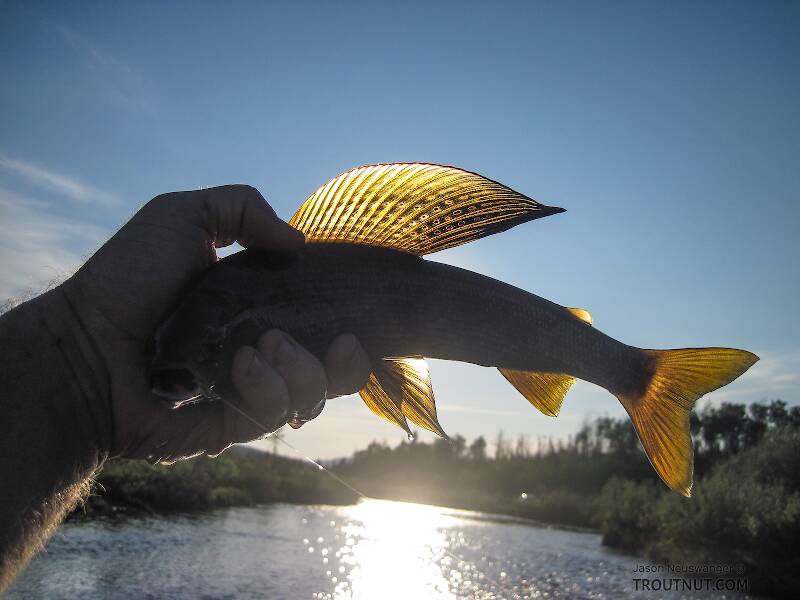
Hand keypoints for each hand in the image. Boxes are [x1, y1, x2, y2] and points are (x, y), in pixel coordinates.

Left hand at [61, 185, 371, 461]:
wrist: (85, 345)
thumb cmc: (129, 278)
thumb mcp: (181, 216)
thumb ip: (243, 206)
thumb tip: (297, 244)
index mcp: (260, 310)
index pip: (324, 330)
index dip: (352, 334)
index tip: (354, 326)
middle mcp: (262, 354)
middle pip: (336, 376)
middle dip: (349, 365)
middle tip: (333, 342)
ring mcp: (248, 392)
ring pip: (313, 399)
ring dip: (305, 371)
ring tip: (265, 346)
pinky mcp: (231, 424)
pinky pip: (275, 415)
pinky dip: (269, 390)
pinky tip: (243, 367)